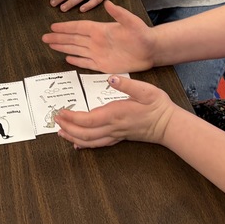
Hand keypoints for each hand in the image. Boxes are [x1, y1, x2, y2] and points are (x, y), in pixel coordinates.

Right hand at [43, 0, 154, 72]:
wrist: (151, 49)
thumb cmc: (142, 34)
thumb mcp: (131, 21)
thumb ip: (119, 13)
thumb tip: (107, 2)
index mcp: (101, 29)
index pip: (78, 28)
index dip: (65, 27)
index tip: (53, 26)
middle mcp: (97, 41)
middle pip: (73, 39)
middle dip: (58, 38)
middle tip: (44, 37)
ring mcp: (99, 53)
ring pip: (76, 49)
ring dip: (63, 47)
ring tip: (50, 44)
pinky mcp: (103, 64)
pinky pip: (86, 62)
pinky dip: (76, 60)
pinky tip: (67, 58)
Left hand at [55, 74, 175, 147]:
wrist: (169, 125)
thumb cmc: (158, 106)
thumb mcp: (146, 90)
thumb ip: (127, 85)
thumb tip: (112, 79)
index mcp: (116, 113)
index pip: (88, 119)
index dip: (72, 118)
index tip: (61, 112)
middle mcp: (113, 127)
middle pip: (84, 133)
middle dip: (67, 128)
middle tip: (55, 120)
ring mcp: (115, 134)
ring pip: (89, 141)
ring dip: (72, 137)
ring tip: (60, 132)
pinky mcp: (118, 137)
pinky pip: (98, 144)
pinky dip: (84, 144)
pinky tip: (77, 144)